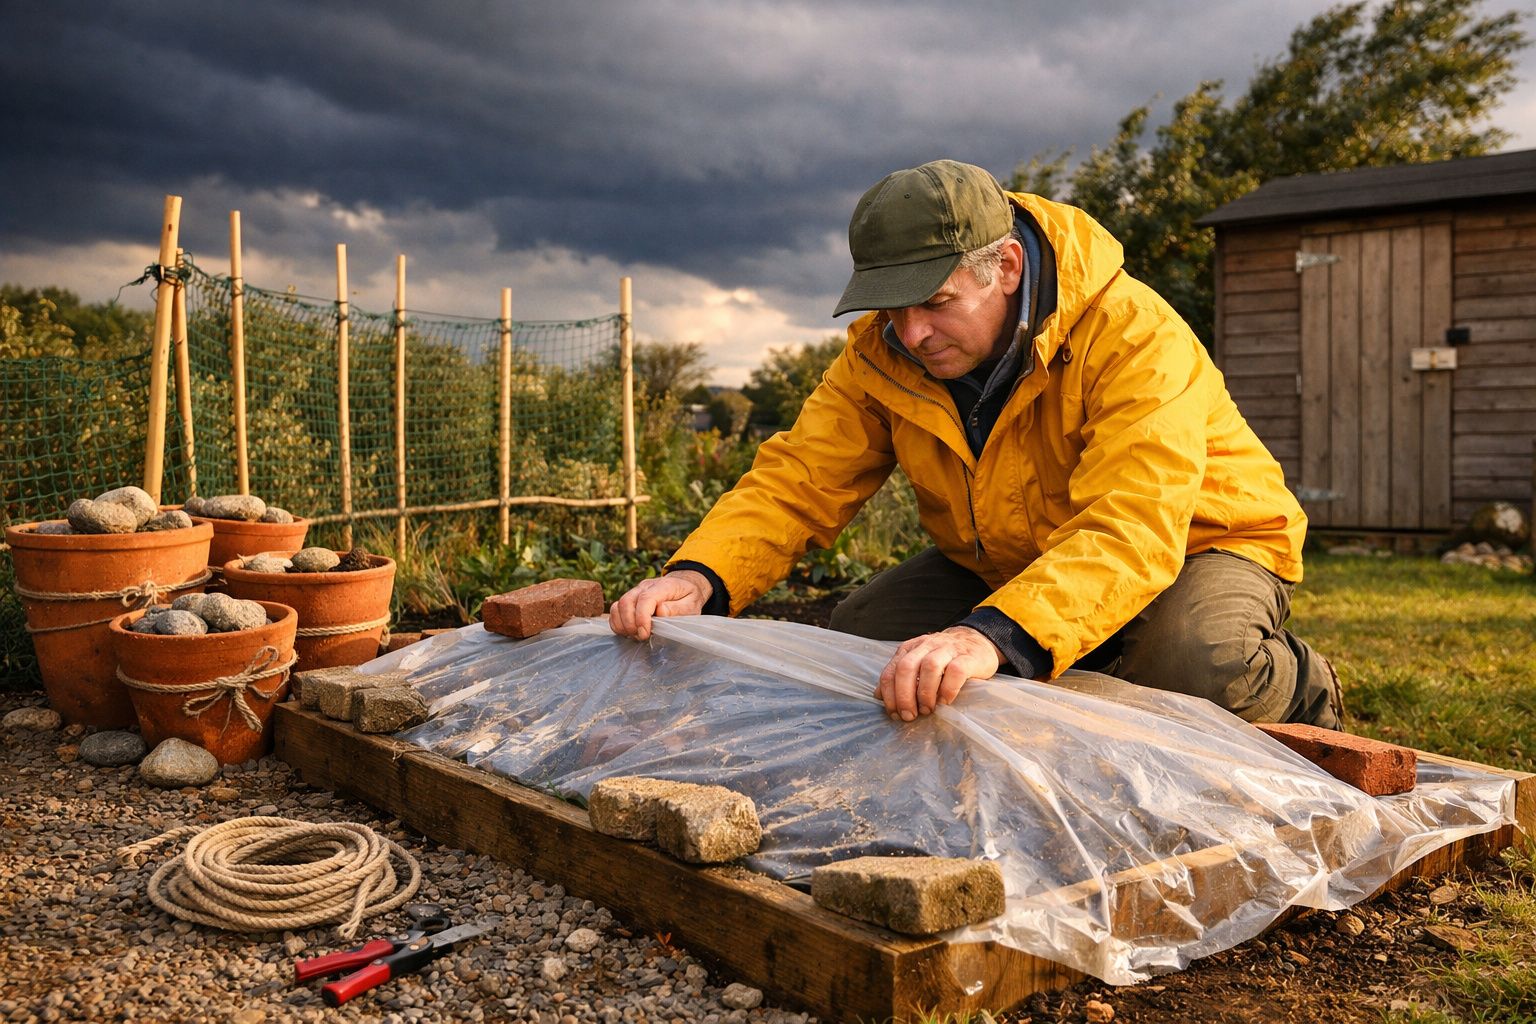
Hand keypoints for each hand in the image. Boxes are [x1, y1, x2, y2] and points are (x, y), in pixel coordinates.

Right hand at [608, 570, 712, 640]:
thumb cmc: (689, 598)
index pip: (645, 598)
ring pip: (618, 606)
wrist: (684, 586)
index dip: (642, 617)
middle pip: (627, 602)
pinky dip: (617, 623)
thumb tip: (660, 611)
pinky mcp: (630, 598)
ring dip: (623, 625)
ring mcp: (635, 591)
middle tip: (641, 637)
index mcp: (663, 586)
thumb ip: (678, 609)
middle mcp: (646, 586)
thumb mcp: (692, 604)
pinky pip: (615, 610)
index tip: (645, 633)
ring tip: (635, 635)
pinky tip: (629, 632)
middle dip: (630, 624)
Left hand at [876, 626, 1001, 721]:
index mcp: (910, 649)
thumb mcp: (918, 662)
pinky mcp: (968, 657)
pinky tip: (945, 702)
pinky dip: (948, 689)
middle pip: (906, 667)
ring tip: (927, 710)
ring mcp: (948, 649)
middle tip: (910, 715)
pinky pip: (956, 671)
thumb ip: (898, 676)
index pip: (891, 670)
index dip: (890, 695)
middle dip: (904, 696)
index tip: (895, 714)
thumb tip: (878, 695)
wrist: (977, 641)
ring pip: (930, 666)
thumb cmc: (944, 659)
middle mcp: (926, 645)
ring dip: (925, 693)